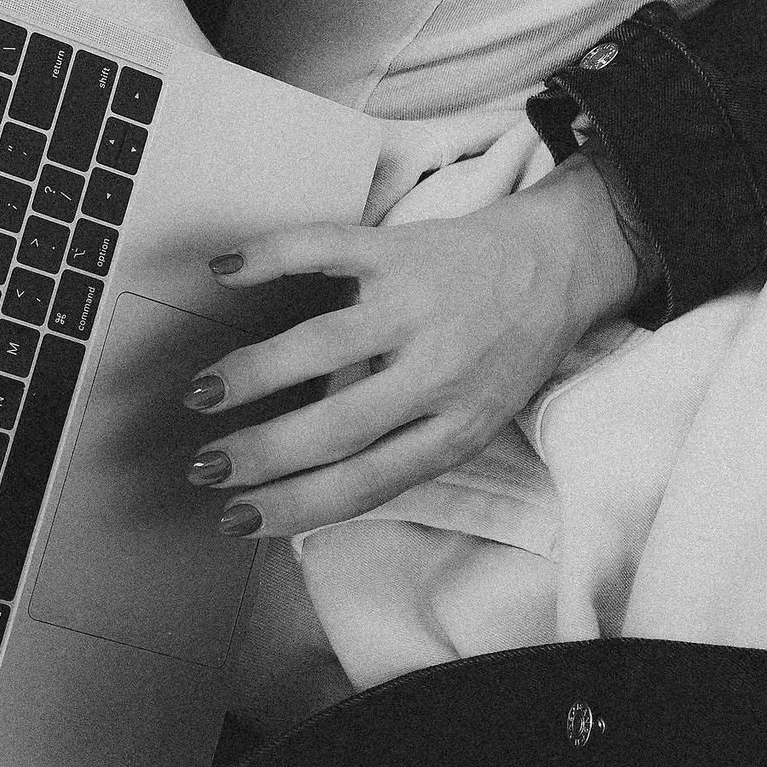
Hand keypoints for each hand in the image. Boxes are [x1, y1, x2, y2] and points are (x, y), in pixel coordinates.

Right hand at [184, 158, 642, 539]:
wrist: (563, 262)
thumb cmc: (509, 350)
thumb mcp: (477, 418)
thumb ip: (409, 447)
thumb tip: (310, 488)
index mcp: (458, 428)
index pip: (365, 482)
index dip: (293, 506)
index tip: (236, 517)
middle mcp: (439, 372)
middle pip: (336, 426)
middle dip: (260, 452)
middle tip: (205, 464)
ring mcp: (418, 306)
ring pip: (323, 346)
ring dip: (253, 373)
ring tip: (203, 393)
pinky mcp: (402, 249)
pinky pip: (326, 250)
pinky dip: (271, 256)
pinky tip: (224, 271)